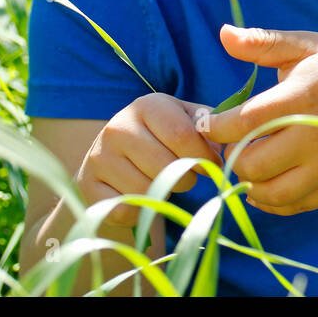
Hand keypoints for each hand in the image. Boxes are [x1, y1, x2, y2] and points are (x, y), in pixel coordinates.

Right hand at [75, 92, 223, 227]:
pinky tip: (142, 197)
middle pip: (167, 166)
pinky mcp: (88, 186)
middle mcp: (118, 127)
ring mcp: (98, 157)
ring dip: (164, 195)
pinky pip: (125, 209)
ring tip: (163, 183)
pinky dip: (140, 211)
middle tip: (186, 177)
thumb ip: (208, 126)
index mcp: (147, 105)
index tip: (211, 165)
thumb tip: (230, 140)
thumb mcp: (184, 121)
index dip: (204, 156)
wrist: (114, 161)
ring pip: (147, 190)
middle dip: (187, 178)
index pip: (183, 136)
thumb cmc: (162, 139)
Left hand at [202, 25, 317, 215]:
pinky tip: (265, 184)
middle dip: (231, 157)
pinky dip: (272, 201)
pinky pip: (295, 205)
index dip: (216, 127)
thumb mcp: (307, 46)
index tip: (208, 122)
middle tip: (229, 145)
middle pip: (252, 165)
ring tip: (246, 165)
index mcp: (302, 98)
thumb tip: (224, 33)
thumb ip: (263, 42)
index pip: (242, 124)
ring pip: (271, 194)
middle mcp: (316, 136)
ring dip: (248, 184)